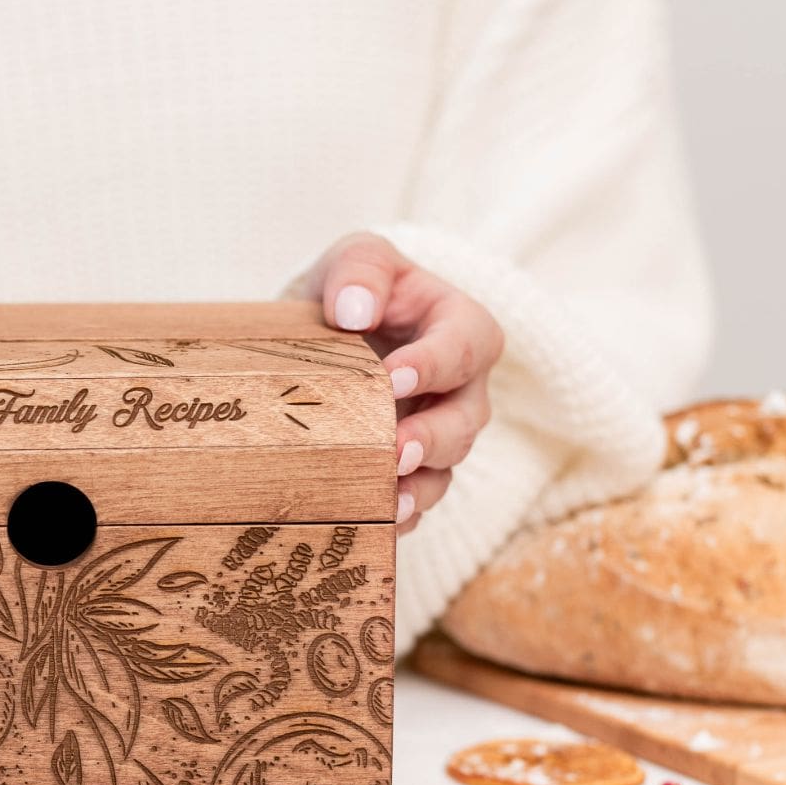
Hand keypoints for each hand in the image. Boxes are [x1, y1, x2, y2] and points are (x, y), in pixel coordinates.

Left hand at [307, 232, 503, 533]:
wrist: (319, 337)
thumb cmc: (350, 293)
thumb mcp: (354, 261)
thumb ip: (359, 270)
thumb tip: (353, 310)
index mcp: (457, 328)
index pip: (466, 346)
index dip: (436, 363)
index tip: (393, 377)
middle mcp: (459, 388)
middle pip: (466, 418)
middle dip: (433, 438)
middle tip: (395, 450)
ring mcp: (437, 433)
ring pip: (446, 467)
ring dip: (420, 487)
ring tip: (389, 501)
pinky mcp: (410, 470)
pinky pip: (417, 500)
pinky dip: (398, 517)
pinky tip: (373, 523)